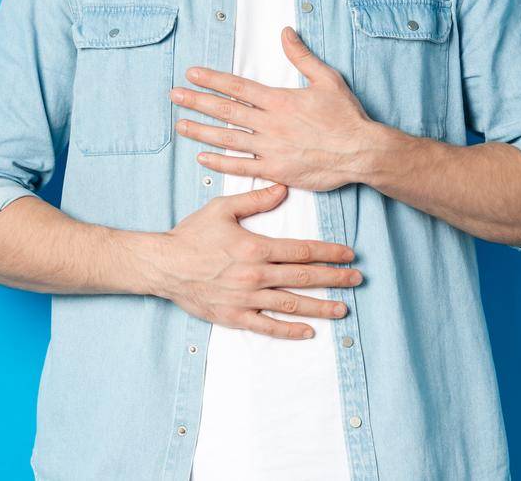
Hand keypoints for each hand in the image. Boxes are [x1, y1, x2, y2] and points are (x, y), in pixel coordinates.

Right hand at [154, 182, 362, 339]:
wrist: (163, 265)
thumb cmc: (191, 235)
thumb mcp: (222, 208)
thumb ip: (255, 199)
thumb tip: (283, 189)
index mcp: (256, 248)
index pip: (302, 251)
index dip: (330, 253)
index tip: (349, 255)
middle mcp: (255, 275)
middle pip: (304, 277)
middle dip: (335, 279)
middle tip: (357, 280)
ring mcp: (245, 299)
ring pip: (291, 304)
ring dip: (320, 307)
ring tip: (342, 308)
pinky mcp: (234, 316)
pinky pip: (267, 326)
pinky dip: (289, 330)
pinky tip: (309, 332)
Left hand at [170, 26, 388, 192]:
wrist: (361, 151)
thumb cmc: (346, 116)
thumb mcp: (327, 79)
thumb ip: (302, 56)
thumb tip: (286, 32)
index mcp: (279, 100)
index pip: (237, 87)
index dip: (212, 79)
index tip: (192, 74)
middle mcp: (270, 124)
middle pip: (225, 111)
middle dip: (197, 102)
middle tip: (175, 95)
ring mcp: (270, 149)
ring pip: (227, 139)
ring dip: (201, 131)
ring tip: (180, 125)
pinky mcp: (275, 170)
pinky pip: (241, 167)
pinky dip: (219, 163)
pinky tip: (202, 157)